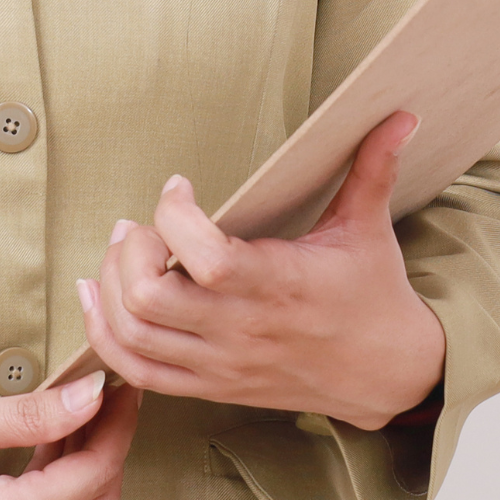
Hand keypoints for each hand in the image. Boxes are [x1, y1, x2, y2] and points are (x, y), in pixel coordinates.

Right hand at [0, 374, 139, 499]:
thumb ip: (25, 415)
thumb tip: (91, 394)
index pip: (95, 472)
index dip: (119, 422)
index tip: (121, 379)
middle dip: (110, 444)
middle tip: (103, 389)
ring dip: (86, 465)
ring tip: (72, 411)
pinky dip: (59, 484)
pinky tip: (45, 443)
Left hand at [78, 111, 447, 431]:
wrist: (387, 374)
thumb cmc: (372, 294)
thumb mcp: (369, 227)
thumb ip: (374, 166)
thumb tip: (400, 113)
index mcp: (279, 284)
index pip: (204, 259)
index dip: (173, 216)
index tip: (178, 187)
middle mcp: (243, 329)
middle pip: (149, 298)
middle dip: (130, 250)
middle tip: (141, 225)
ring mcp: (223, 364)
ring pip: (133, 336)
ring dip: (110, 288)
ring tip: (122, 252)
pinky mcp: (212, 386)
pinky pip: (138, 372)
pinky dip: (106, 336)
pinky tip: (99, 298)